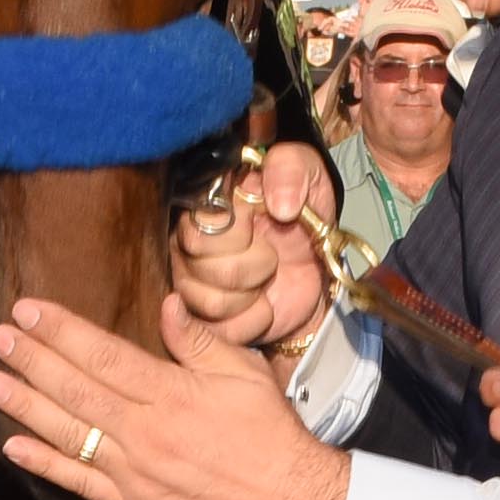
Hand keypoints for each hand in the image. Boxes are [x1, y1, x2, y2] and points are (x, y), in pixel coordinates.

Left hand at [0, 283, 352, 499]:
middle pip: (75, 390)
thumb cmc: (271, 435)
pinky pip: (80, 483)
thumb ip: (199, 341)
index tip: (27, 311)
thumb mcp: (244, 374)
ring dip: (25, 406)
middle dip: (32, 360)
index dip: (60, 331)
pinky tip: (13, 444)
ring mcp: (135, 474)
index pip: (102, 355)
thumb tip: (166, 306)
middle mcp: (145, 433)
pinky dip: (45, 463)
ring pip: (69, 433)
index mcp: (171, 394)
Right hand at [173, 143, 334, 355]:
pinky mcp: (202, 322)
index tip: (256, 220)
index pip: (198, 225)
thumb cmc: (301, 217)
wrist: (315, 268)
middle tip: (269, 255)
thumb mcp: (306, 175)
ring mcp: (187, 284)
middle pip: (204, 266)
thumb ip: (291, 168)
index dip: (237, 230)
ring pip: (211, 302)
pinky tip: (262, 304)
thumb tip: (280, 205)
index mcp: (200, 205)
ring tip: (264, 279)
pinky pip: (222, 330)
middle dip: (253, 265)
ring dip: (253, 294)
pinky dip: (255, 320)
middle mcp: (184, 244)